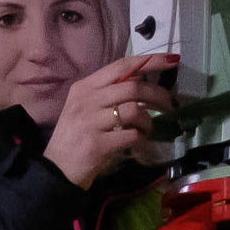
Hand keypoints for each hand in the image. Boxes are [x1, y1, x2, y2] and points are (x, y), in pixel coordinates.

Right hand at [42, 54, 177, 188]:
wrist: (56, 169)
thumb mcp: (86, 107)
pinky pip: (130, 135)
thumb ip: (109, 93)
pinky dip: (139, 138)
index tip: (173, 60)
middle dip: (158, 96)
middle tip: (169, 106)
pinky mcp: (96, 144)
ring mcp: (89, 122)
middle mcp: (85, 100)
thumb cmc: (75, 136)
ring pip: (134, 111)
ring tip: (147, 129)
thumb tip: (142, 80)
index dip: (151, 61)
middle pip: (133, 88)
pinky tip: (137, 141)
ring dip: (148, 121)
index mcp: (85, 87)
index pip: (121, 66)